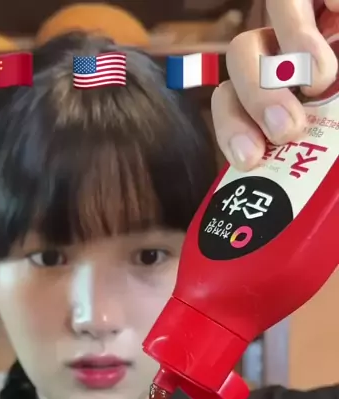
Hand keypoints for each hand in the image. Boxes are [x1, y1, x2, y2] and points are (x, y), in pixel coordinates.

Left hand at [212, 0, 338, 169]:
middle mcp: (289, 50)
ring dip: (295, 46)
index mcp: (281, 92)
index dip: (232, 125)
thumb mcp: (335, 159)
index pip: (230, 101)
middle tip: (288, 128)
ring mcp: (312, 14)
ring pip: (279, 7)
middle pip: (243, 53)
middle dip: (258, 93)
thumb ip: (320, 164)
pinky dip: (332, 2)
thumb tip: (320, 217)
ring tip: (322, 77)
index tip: (251, 159)